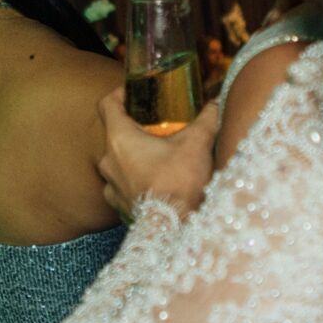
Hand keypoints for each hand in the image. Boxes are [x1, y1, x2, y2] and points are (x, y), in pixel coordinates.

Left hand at [95, 90, 221, 219]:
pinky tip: (156, 182)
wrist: (173, 228)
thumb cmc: (179, 184)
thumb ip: (206, 119)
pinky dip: (136, 180)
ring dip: (135, 156)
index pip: (107, 105)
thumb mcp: (197, 144)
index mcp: (120, 139)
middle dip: (136, 128)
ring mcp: (110, 185)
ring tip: (160, 156)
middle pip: (115, 134)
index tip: (133, 94)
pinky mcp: (118, 205)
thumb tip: (216, 104)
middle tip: (158, 126)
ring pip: (118, 161)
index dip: (118, 95)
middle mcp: (108, 161)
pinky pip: (122, 185)